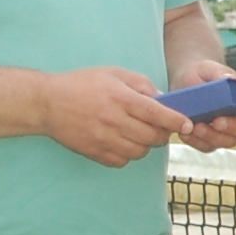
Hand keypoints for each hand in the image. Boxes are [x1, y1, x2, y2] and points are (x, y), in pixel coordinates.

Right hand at [37, 67, 187, 167]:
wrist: (47, 103)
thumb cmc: (81, 84)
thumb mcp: (112, 74)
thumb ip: (140, 84)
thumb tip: (162, 99)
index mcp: (120, 99)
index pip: (155, 114)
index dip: (175, 120)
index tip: (188, 124)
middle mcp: (113, 121)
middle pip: (151, 137)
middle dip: (162, 133)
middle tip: (160, 127)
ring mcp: (103, 139)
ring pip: (139, 152)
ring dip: (146, 145)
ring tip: (139, 133)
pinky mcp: (95, 152)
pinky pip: (122, 161)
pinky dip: (128, 154)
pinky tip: (123, 142)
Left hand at [163, 58, 235, 153]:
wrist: (184, 83)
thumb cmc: (202, 74)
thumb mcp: (209, 68)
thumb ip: (220, 73)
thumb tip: (228, 79)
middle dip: (233, 127)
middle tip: (216, 121)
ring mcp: (226, 131)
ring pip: (228, 141)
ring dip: (213, 137)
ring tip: (196, 127)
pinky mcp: (210, 140)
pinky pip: (207, 146)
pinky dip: (197, 142)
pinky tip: (186, 133)